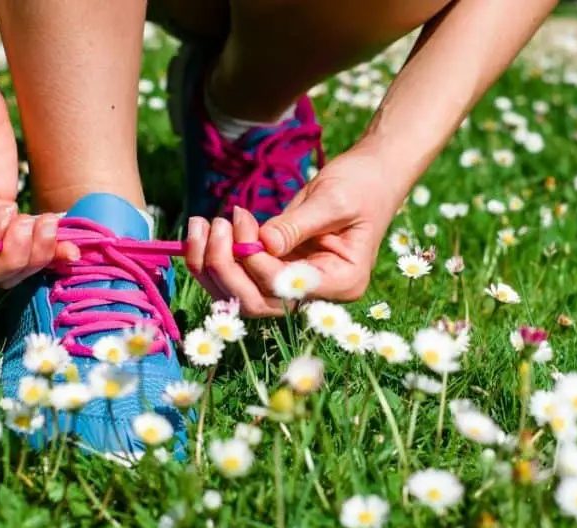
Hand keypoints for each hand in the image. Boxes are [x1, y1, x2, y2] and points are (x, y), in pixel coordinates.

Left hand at [184, 151, 401, 316]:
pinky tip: (204, 230)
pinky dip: (216, 258)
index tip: (241, 220)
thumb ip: (297, 225)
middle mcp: (317, 294)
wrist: (373, 175)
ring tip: (203, 224)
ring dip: (212, 265)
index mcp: (342, 282)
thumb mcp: (332, 200)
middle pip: (257, 303)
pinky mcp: (279, 270)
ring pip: (241, 296)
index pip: (285, 289)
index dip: (255, 262)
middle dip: (226, 268)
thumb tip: (261, 243)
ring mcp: (296, 285)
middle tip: (217, 223)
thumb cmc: (362, 185)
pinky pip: (240, 277)